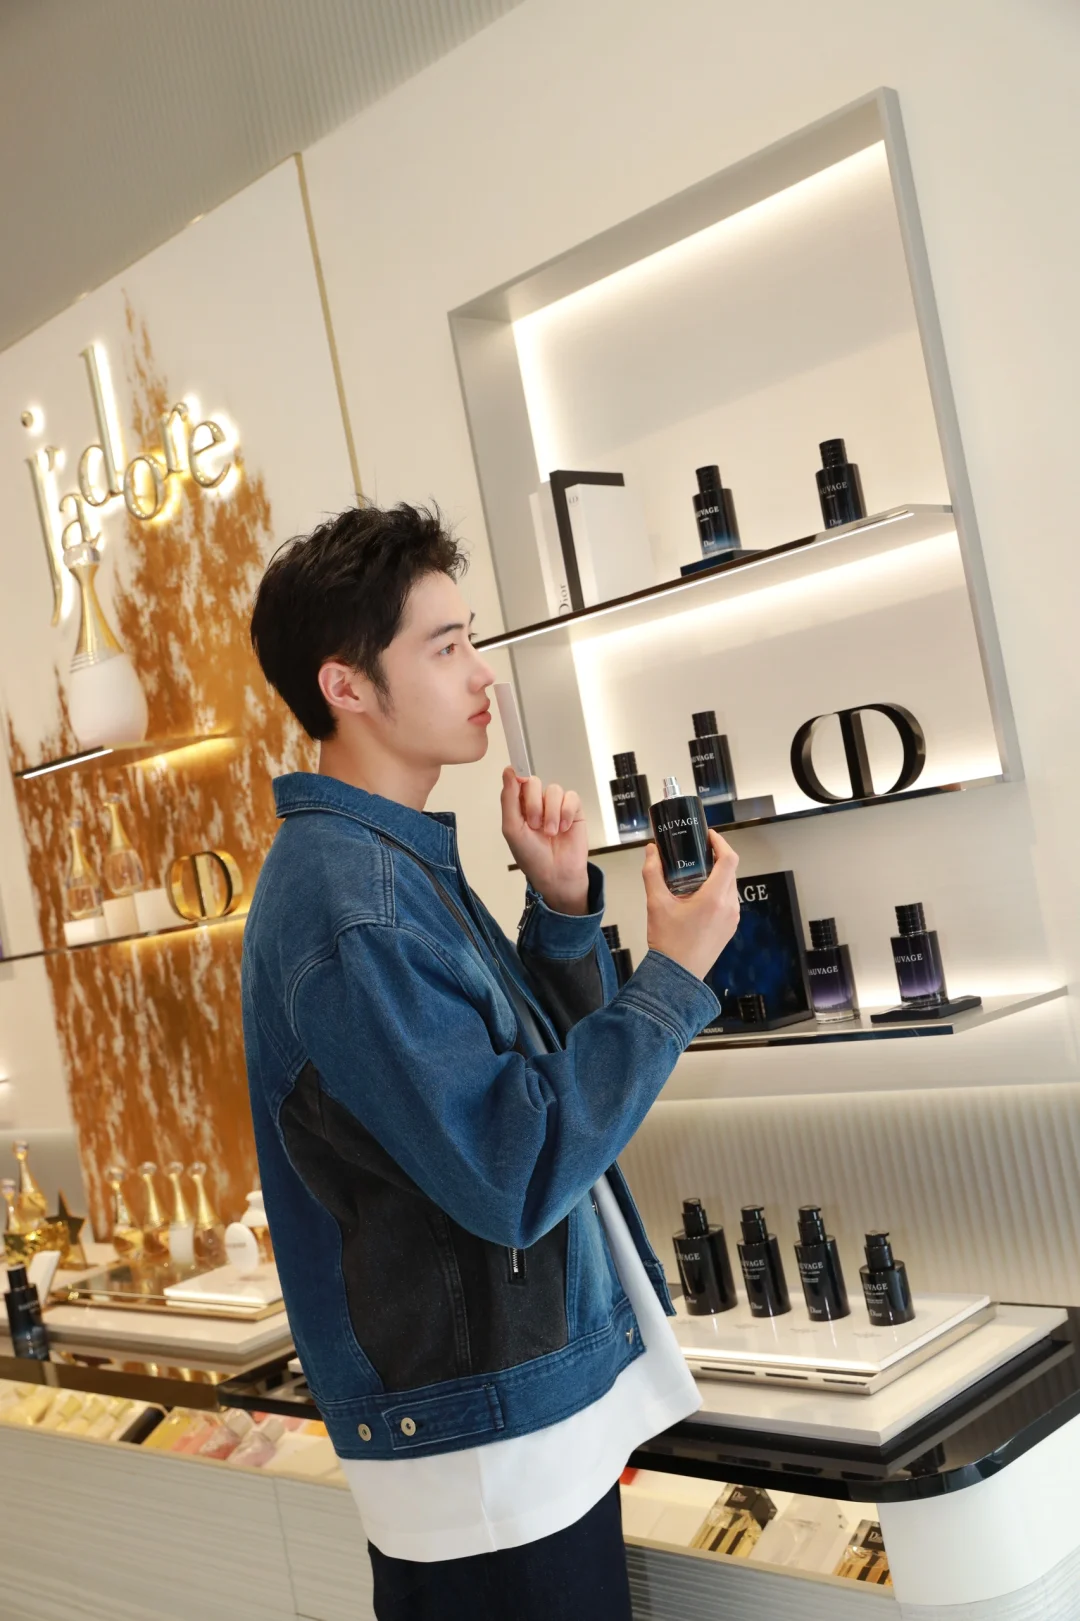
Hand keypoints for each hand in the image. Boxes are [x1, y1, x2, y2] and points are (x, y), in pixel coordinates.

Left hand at [501, 768, 589, 914]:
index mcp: (519, 805)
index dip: (518, 776)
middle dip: (534, 804)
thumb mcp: (512, 828)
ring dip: (551, 813)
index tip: (520, 781)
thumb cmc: (530, 855)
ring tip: (551, 833)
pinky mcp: (574, 810)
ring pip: (554, 790)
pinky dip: (566, 812)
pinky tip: (564, 828)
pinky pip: (571, 797)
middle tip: (535, 825)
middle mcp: (537, 802)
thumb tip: (509, 770)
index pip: (516, 779)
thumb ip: (509, 799)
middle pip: (534, 781)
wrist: (554, 874)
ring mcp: (556, 805)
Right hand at [642, 830, 739, 979]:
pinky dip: (719, 891)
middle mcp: (728, 907)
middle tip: (698, 852)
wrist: (676, 977)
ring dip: (718, 875)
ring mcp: (732, 919)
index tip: (708, 836)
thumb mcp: (656, 904)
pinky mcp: (730, 928)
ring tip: (696, 874)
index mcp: (714, 898)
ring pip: (731, 886)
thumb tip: (651, 851)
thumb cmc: (669, 944)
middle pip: (730, 871)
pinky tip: (699, 895)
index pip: (729, 859)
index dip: (720, 842)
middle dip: (716, 858)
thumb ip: (653, 873)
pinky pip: (729, 901)